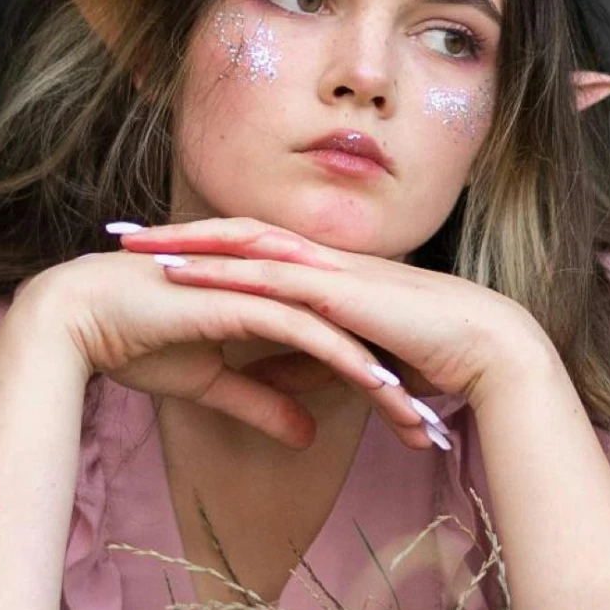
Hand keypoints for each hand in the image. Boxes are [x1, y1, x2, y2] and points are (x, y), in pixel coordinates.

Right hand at [27, 247, 440, 452]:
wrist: (79, 320)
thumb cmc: (136, 343)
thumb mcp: (214, 387)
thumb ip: (263, 404)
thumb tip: (307, 436)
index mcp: (271, 304)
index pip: (340, 344)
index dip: (377, 385)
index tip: (407, 426)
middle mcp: (274, 291)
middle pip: (353, 338)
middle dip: (396, 386)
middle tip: (430, 431)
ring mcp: (262, 289)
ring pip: (341, 335)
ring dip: (382, 380)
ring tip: (416, 421)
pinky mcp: (245, 298)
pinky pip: (308, 330)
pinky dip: (343, 359)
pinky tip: (375, 389)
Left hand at [112, 217, 549, 407]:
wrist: (487, 346)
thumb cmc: (431, 353)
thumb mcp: (350, 359)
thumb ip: (306, 363)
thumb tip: (263, 377)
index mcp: (327, 272)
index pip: (252, 248)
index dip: (203, 245)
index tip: (153, 251)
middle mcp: (323, 259)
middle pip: (236, 234)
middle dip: (177, 232)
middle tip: (122, 234)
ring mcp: (330, 269)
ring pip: (244, 245)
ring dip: (185, 244)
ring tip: (134, 246)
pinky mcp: (338, 291)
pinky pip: (268, 276)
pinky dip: (220, 273)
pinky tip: (182, 275)